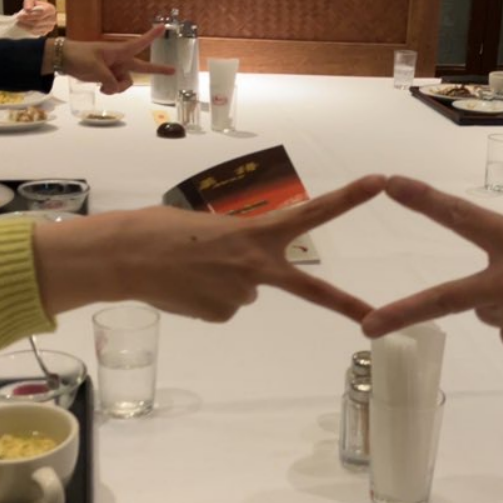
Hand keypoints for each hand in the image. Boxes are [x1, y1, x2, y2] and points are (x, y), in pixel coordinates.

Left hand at [16, 0, 57, 35]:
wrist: (35, 13)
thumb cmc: (33, 5)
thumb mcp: (30, 0)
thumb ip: (29, 1)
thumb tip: (28, 9)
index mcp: (51, 9)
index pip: (41, 13)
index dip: (30, 14)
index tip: (19, 15)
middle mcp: (53, 19)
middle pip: (38, 21)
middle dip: (26, 20)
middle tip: (17, 19)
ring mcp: (49, 27)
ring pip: (35, 28)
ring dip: (25, 26)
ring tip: (18, 22)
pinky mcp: (45, 33)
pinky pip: (35, 33)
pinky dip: (27, 30)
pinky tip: (22, 26)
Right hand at [33, 176, 385, 321]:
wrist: (123, 256)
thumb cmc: (159, 231)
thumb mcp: (209, 226)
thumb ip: (239, 246)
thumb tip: (247, 278)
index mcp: (255, 232)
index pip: (311, 213)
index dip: (347, 198)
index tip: (380, 182)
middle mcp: (255, 265)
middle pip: (307, 288)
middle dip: (344, 303)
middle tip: (370, 319)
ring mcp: (240, 294)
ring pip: (245, 291)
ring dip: (222, 282)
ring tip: (189, 270)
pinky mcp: (221, 315)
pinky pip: (224, 307)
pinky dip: (206, 298)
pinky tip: (184, 287)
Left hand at [51, 26, 173, 93]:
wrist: (64, 59)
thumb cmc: (79, 56)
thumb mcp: (95, 69)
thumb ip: (109, 81)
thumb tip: (115, 89)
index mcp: (118, 51)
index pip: (139, 43)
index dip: (151, 36)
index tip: (163, 27)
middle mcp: (120, 60)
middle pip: (142, 68)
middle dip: (157, 70)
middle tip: (173, 71)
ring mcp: (115, 69)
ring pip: (126, 83)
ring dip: (117, 88)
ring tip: (103, 86)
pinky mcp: (108, 77)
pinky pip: (116, 87)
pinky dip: (110, 90)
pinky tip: (100, 88)